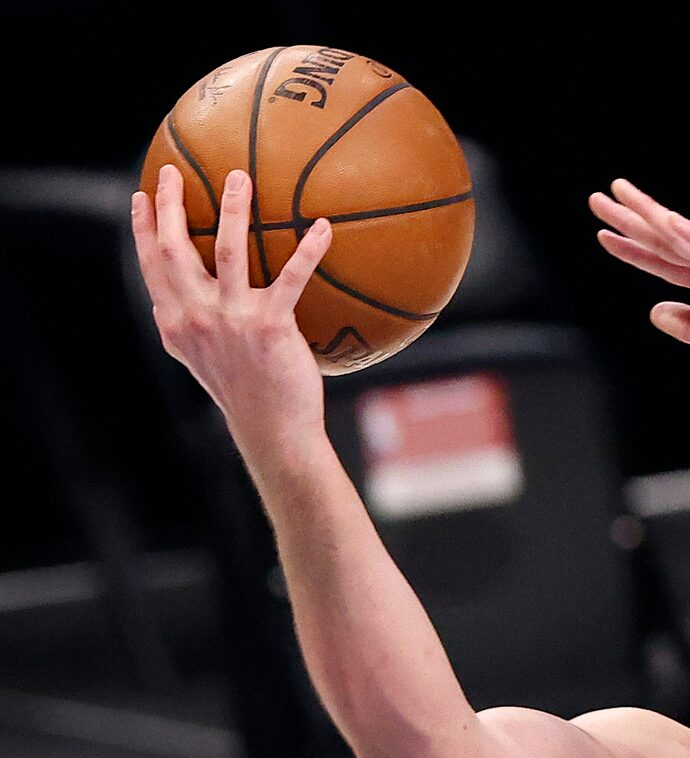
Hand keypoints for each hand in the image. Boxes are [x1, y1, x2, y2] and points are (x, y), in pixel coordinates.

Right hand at [131, 166, 332, 456]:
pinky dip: (308, 249)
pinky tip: (322, 226)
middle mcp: (196, 315)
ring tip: (239, 177)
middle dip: (171, 204)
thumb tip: (166, 306)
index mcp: (175, 322)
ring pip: (226, 249)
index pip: (151, 266)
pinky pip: (291, 277)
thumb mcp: (199, 360)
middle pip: (174, 247)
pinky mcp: (269, 326)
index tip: (142, 197)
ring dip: (232, 208)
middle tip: (174, 170)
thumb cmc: (242, 393)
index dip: (143, 229)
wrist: (272, 429)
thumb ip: (183, 328)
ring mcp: (231, 319)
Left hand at [590, 179, 689, 409]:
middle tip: (598, 199)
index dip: (637, 250)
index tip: (607, 236)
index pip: (670, 263)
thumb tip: (654, 310)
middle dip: (634, 221)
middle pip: (671, 242)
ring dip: (652, 218)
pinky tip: (668, 222)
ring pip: (686, 240)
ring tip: (620, 197)